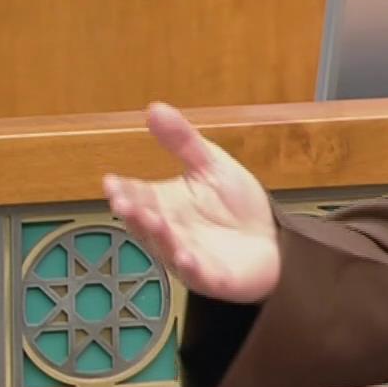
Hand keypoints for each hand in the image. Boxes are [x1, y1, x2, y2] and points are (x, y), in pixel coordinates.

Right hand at [102, 102, 280, 303]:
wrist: (276, 241)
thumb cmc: (237, 207)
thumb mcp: (212, 166)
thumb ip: (183, 142)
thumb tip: (154, 109)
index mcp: (164, 205)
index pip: (137, 195)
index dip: (124, 190)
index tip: (111, 181)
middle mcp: (170, 233)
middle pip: (145, 223)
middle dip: (134, 213)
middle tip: (123, 202)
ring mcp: (189, 257)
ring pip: (167, 248)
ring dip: (160, 236)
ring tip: (155, 222)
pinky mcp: (214, 277)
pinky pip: (199, 274)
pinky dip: (192, 266)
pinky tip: (186, 256)